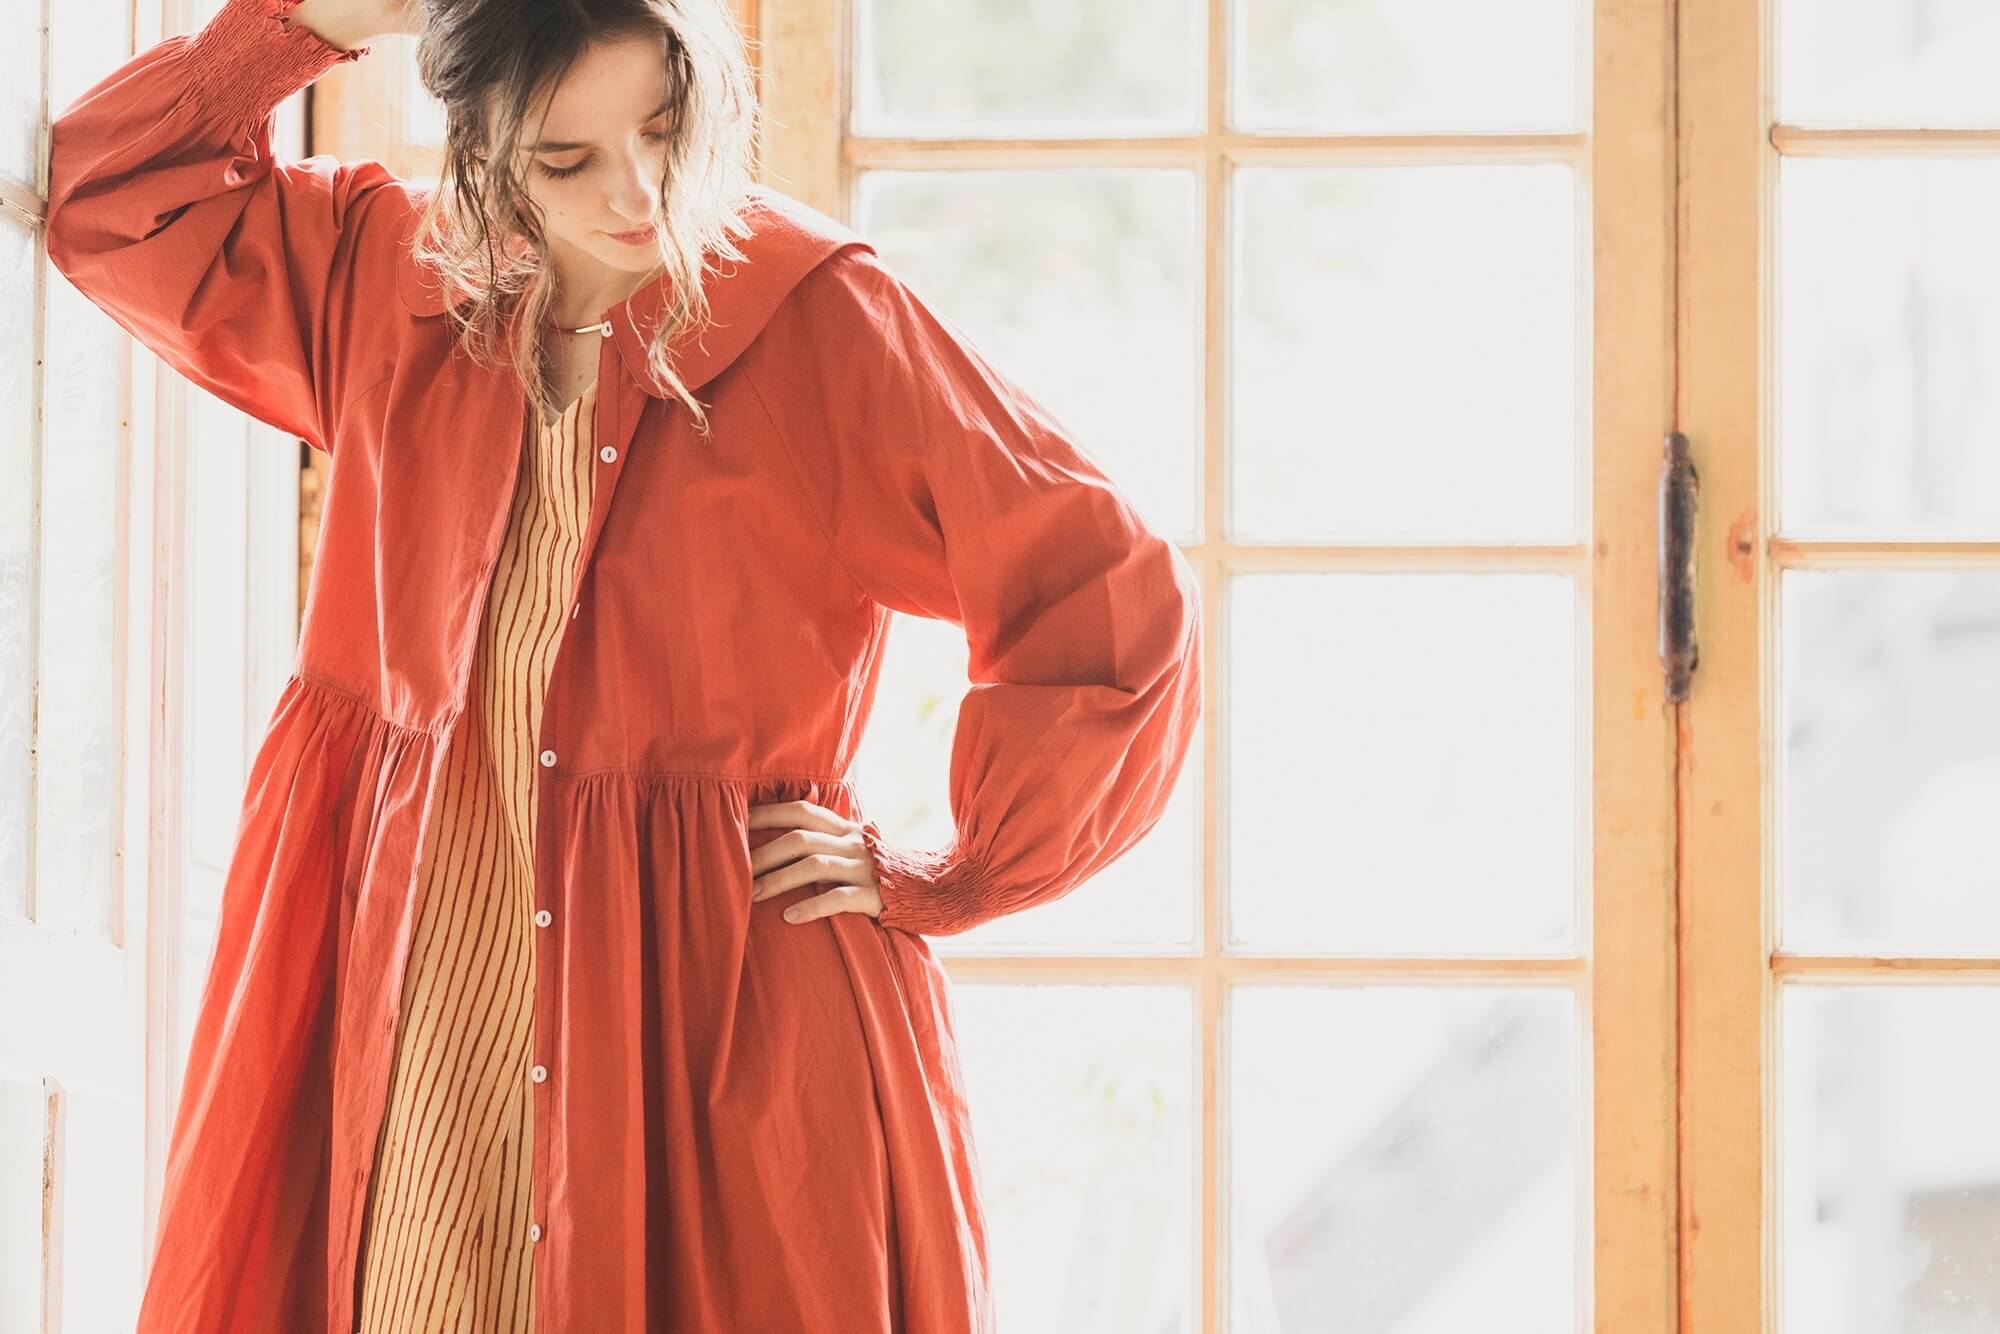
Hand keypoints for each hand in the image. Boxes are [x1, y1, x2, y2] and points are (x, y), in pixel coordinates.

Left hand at [747, 800, 883, 924]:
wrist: (934, 891)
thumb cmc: (884, 873)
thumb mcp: (857, 849)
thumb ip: (828, 842)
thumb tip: (779, 843)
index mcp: (846, 829)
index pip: (801, 811)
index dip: (768, 813)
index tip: (738, 822)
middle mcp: (854, 843)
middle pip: (800, 839)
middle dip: (764, 854)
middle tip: (738, 871)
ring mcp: (865, 869)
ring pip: (815, 866)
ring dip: (779, 880)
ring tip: (752, 896)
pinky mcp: (875, 896)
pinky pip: (839, 898)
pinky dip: (811, 906)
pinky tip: (790, 917)